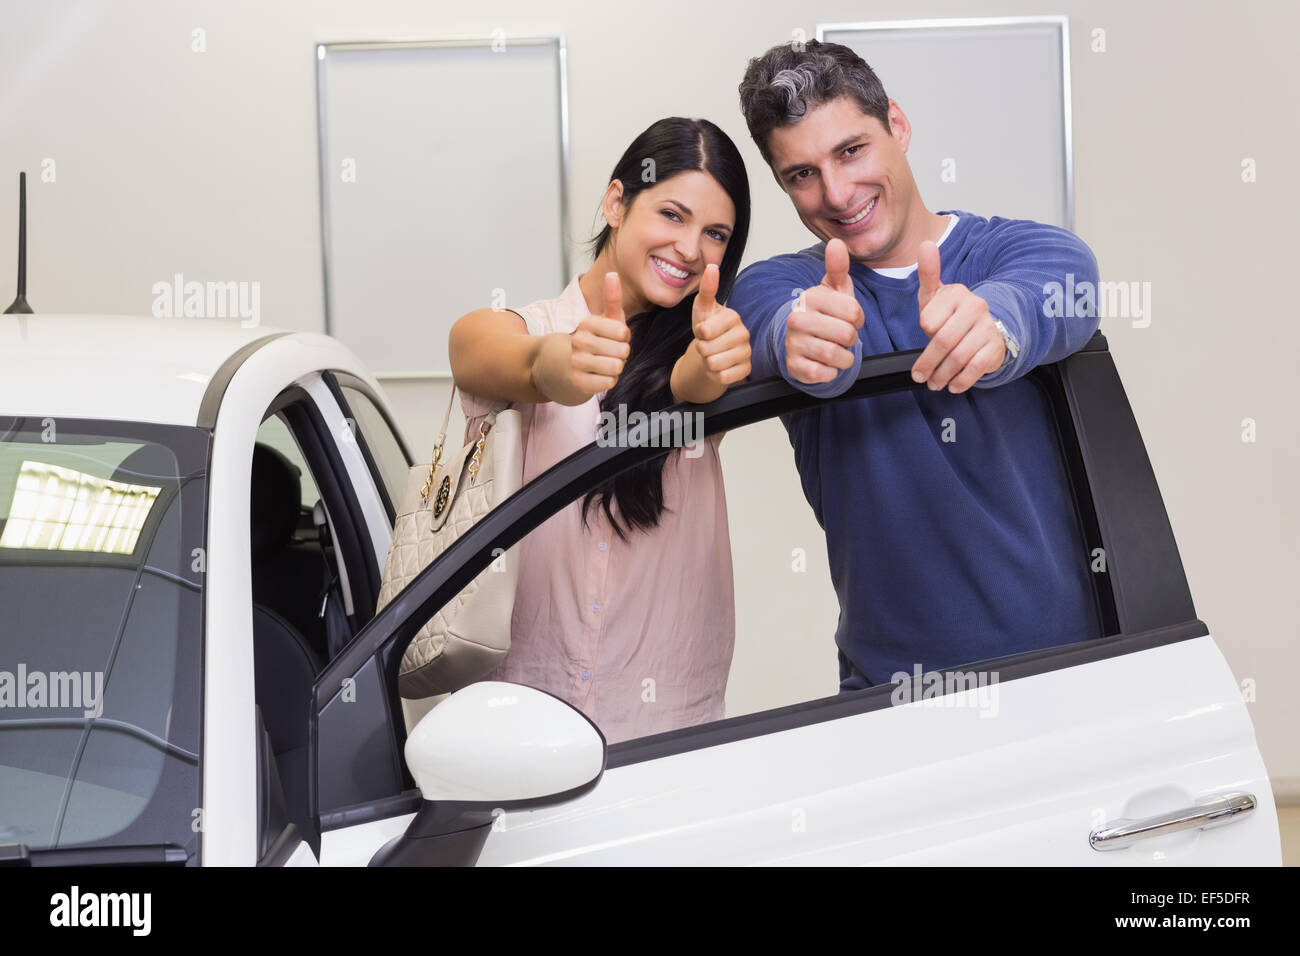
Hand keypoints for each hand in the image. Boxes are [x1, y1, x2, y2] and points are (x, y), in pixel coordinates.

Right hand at [533, 271, 630, 403]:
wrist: (564, 366)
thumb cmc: (594, 340)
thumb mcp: (604, 319)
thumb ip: (612, 297)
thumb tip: (612, 273)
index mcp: (587, 323)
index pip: (622, 332)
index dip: (624, 337)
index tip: (614, 337)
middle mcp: (579, 341)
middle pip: (622, 351)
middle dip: (621, 354)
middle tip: (610, 353)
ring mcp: (577, 362)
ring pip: (616, 367)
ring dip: (616, 368)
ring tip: (605, 363)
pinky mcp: (577, 381)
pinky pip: (609, 383)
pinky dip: (609, 381)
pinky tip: (599, 376)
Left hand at [691, 263, 750, 386]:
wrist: (712, 352)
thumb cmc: (707, 328)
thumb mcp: (702, 308)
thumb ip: (707, 289)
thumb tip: (712, 265)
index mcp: (733, 317)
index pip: (705, 331)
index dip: (698, 334)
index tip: (703, 331)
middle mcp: (743, 334)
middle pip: (708, 349)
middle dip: (702, 349)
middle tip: (707, 345)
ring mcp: (746, 352)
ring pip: (715, 364)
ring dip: (708, 362)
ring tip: (713, 355)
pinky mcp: (746, 369)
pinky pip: (724, 377)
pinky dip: (716, 375)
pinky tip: (720, 367)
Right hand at [784, 238, 863, 383]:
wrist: (802, 341)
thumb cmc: (824, 314)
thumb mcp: (835, 290)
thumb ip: (838, 267)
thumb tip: (836, 243)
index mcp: (810, 297)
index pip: (854, 312)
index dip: (858, 320)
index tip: (848, 319)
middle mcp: (797, 318)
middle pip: (846, 335)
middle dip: (851, 339)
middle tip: (842, 336)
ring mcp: (793, 343)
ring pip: (836, 355)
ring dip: (844, 357)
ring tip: (837, 350)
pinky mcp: (793, 366)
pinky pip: (824, 374)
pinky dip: (832, 372)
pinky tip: (826, 363)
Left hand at [910, 241, 1005, 393]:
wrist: (989, 327)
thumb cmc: (953, 314)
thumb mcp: (936, 296)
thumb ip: (928, 275)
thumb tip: (926, 245)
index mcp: (957, 294)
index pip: (929, 320)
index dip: (925, 330)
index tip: (926, 334)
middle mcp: (975, 308)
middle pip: (942, 341)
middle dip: (927, 363)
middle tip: (920, 376)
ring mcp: (988, 327)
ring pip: (957, 357)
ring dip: (942, 375)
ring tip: (934, 383)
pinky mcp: (996, 347)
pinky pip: (975, 368)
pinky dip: (961, 381)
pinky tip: (953, 385)